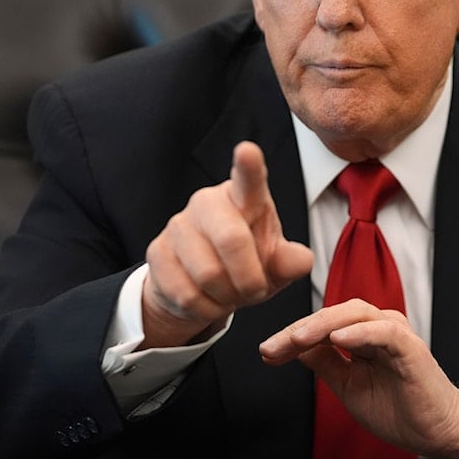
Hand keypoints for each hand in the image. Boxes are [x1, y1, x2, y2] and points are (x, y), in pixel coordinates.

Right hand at [141, 141, 312, 346]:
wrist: (203, 287)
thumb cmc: (248, 264)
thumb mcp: (276, 265)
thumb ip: (291, 262)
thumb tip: (301, 260)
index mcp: (245, 198)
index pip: (248, 179)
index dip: (247, 165)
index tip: (247, 150)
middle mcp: (208, 202)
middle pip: (231, 239)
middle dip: (249, 278)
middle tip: (255, 291)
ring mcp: (178, 225)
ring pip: (208, 273)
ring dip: (227, 297)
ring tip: (230, 294)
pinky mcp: (157, 251)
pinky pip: (185, 292)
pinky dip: (205, 308)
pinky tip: (208, 300)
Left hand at [259, 299, 458, 458]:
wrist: (436, 431)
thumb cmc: (399, 409)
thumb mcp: (349, 386)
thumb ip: (325, 364)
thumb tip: (294, 348)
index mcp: (361, 335)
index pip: (320, 327)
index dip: (291, 337)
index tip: (267, 352)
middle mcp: (376, 327)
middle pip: (332, 315)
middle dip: (299, 329)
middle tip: (273, 346)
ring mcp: (393, 333)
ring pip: (353, 315)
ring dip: (322, 325)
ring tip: (297, 339)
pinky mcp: (410, 346)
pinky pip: (382, 331)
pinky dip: (359, 333)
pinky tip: (338, 340)